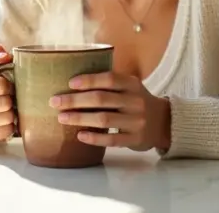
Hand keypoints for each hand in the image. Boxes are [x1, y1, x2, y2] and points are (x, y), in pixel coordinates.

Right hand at [0, 43, 14, 142]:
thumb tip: (5, 56)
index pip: (0, 85)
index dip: (9, 85)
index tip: (8, 84)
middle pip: (5, 103)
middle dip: (11, 99)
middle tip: (9, 97)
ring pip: (8, 118)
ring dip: (12, 112)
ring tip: (8, 107)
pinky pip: (7, 132)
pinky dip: (11, 125)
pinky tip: (5, 119)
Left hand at [51, 72, 170, 150]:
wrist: (163, 123)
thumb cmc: (136, 101)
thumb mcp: (129, 87)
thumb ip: (109, 83)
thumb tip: (72, 80)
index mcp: (132, 84)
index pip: (110, 79)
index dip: (89, 80)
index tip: (69, 83)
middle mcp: (136, 101)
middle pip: (102, 99)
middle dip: (75, 100)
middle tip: (55, 102)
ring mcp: (137, 121)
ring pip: (104, 119)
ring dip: (80, 118)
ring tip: (62, 118)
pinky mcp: (135, 139)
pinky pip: (112, 139)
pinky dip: (94, 137)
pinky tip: (79, 135)